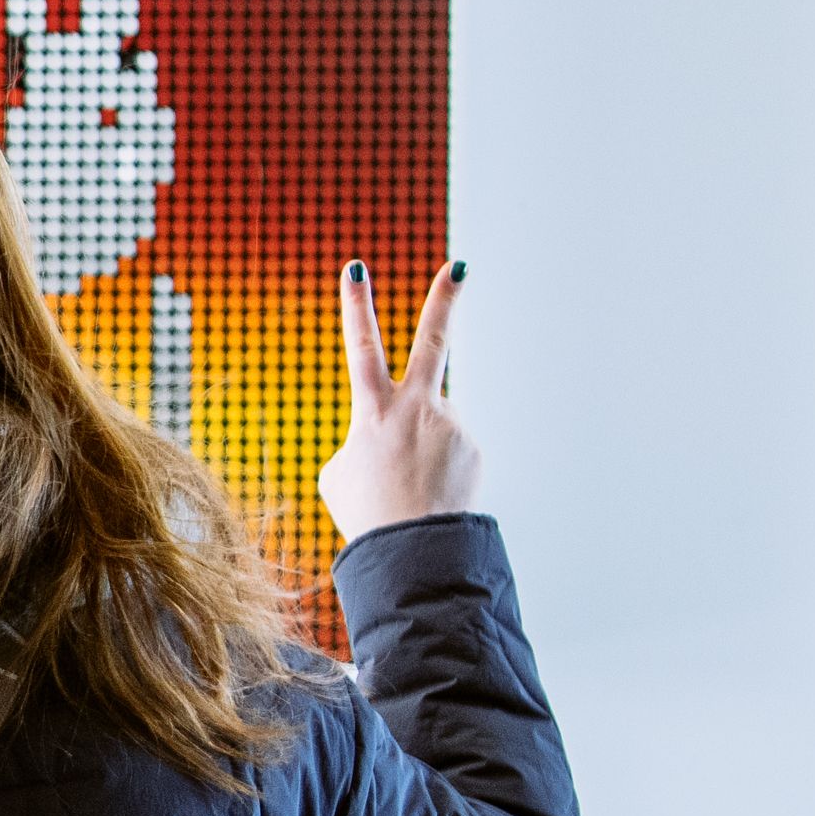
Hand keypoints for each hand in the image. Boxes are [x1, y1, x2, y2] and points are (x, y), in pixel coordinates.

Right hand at [316, 260, 481, 542]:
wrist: (413, 550)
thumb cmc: (366, 513)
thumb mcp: (341, 473)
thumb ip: (363, 439)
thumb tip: (391, 435)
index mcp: (373, 411)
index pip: (361, 347)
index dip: (355, 306)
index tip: (356, 268)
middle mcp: (417, 409)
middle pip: (433, 342)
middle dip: (444, 301)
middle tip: (460, 265)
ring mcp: (450, 426)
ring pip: (431, 425)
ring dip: (418, 454)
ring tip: (409, 489)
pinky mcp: (473, 447)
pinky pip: (449, 451)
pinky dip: (437, 472)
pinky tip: (430, 495)